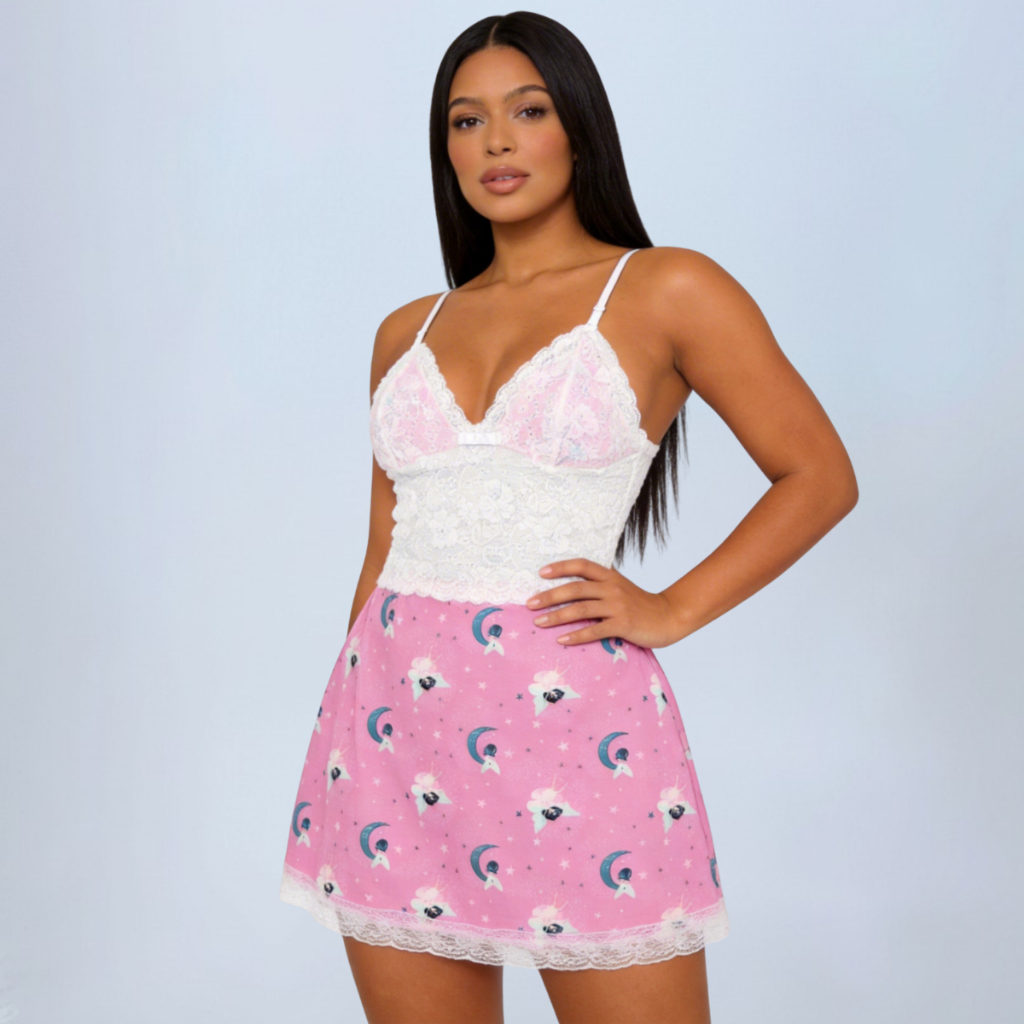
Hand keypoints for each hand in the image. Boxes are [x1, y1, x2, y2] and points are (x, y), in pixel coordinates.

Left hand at [526, 558, 683, 648]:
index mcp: (610, 576)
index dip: (561, 567)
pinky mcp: (623, 624)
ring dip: (557, 616)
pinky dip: (576, 635)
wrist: (669, 616)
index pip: (582, 565)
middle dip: (550, 596)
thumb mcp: (620, 587)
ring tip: (539, 622)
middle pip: (575, 588)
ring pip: (581, 609)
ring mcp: (618, 606)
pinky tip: (562, 640)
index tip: (541, 573)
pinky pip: (595, 630)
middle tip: (530, 603)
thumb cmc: (640, 604)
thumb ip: (600, 584)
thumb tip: (571, 586)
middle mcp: (612, 588)